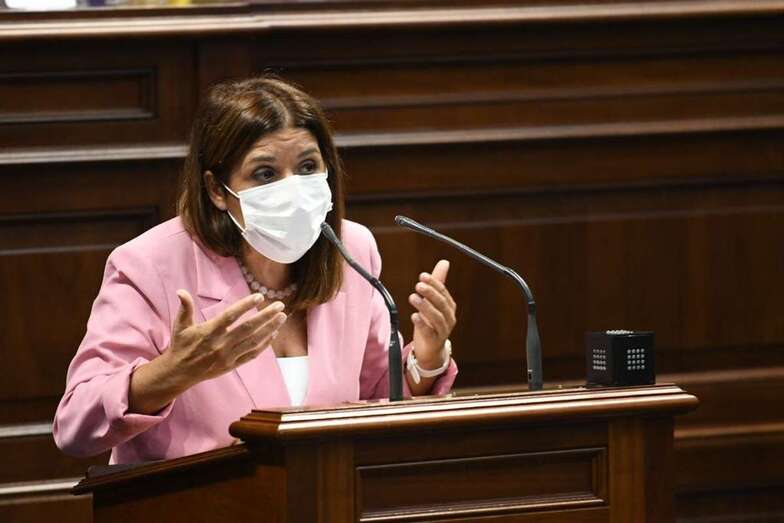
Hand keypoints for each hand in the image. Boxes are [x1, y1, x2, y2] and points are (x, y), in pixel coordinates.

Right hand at [129, 290, 286, 414]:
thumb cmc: (181, 346)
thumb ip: (185, 308)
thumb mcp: (180, 326)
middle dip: (266, 316)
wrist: (179, 373)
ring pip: (253, 341)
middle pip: (248, 328)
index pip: (230, 316)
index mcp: (209, 332)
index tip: (259, 296)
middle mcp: (221, 344)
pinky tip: (273, 334)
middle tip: (280, 305)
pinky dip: (264, 345)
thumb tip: (181, 291)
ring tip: (282, 317)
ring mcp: (228, 356)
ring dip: (269, 329)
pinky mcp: (232, 365)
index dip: (245, 305)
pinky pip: (251, 354)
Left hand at [408, 259, 456, 367]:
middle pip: (441, 304)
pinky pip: (429, 332)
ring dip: (425, 306)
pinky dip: (422, 324)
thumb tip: (444, 262)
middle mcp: (449, 318)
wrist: (430, 348)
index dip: (434, 283)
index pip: (443, 292)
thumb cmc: (431, 322)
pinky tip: (414, 316)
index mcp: (449, 306)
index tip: (423, 276)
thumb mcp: (433, 302)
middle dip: (430, 293)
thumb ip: (438, 282)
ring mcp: (443, 330)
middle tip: (418, 285)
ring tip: (413, 297)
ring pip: (437, 317)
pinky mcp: (435, 341)